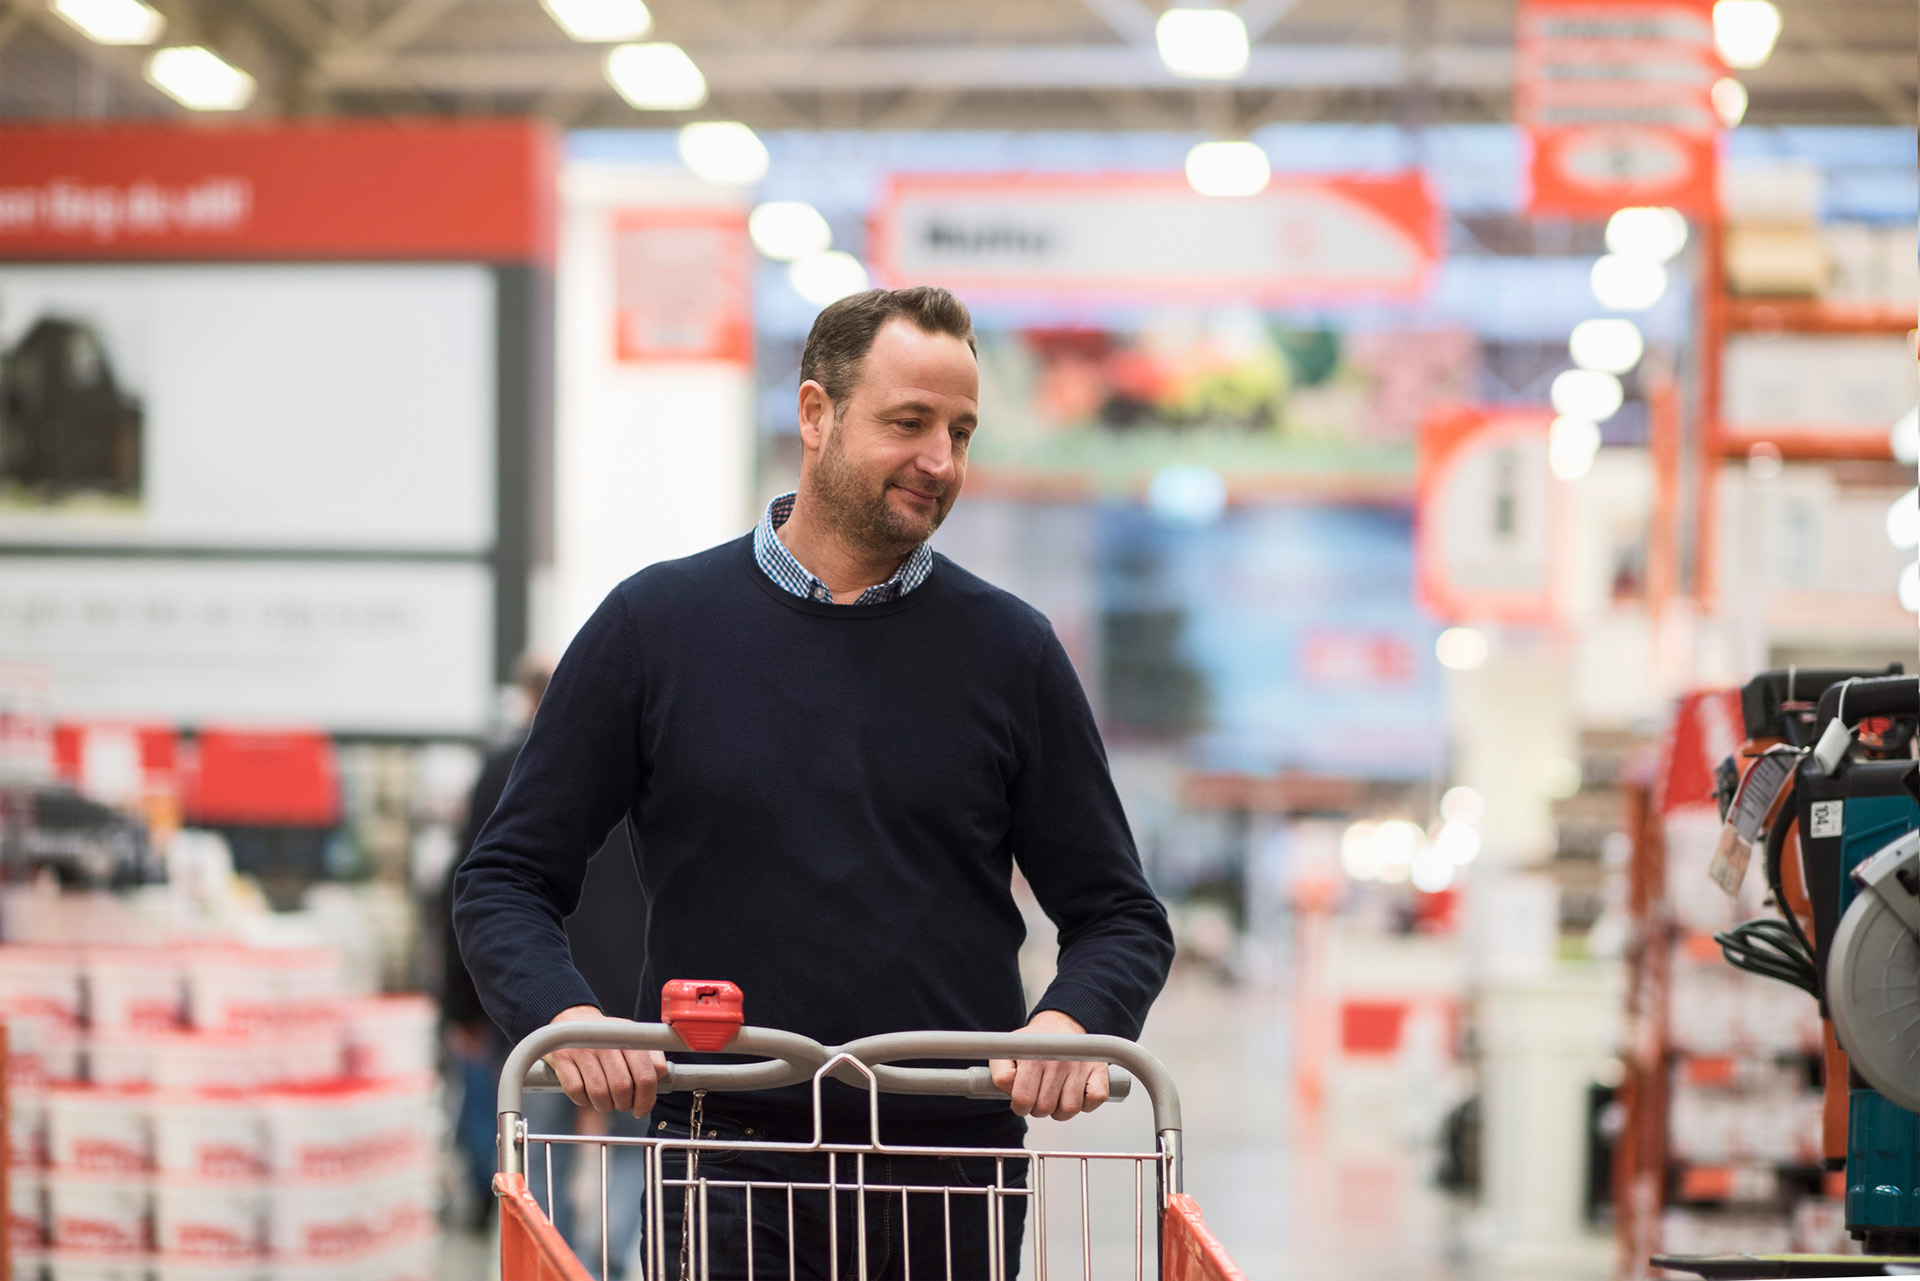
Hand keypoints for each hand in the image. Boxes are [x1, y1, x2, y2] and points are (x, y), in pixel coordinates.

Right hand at [543, 1005, 668, 1116]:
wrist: (572, 1020)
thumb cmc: (605, 1037)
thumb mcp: (631, 1038)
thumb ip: (651, 1056)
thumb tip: (662, 1077)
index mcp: (628, 1037)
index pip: (645, 1075)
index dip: (646, 1099)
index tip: (642, 1107)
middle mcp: (606, 1042)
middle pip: (622, 1087)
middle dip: (624, 1104)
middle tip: (622, 1104)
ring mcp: (583, 1050)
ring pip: (599, 1092)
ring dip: (604, 1105)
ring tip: (605, 1102)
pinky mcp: (563, 1059)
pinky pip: (576, 1091)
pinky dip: (583, 1100)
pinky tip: (586, 1095)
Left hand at [988, 1009, 1110, 1120]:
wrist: (1061, 1024)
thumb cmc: (1036, 1044)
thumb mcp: (1010, 1051)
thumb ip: (1001, 1073)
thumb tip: (1009, 1091)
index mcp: (1033, 1058)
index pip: (1023, 1099)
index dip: (1020, 1106)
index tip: (1022, 1099)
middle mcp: (1058, 1061)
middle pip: (1045, 1108)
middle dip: (1039, 1108)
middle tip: (1039, 1096)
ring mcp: (1080, 1066)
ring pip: (1069, 1109)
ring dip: (1061, 1110)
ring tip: (1056, 1096)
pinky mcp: (1099, 1070)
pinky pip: (1096, 1099)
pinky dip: (1087, 1104)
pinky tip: (1076, 1094)